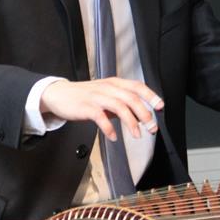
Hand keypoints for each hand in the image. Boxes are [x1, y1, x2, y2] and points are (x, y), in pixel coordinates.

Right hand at [39, 77, 163, 140]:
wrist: (58, 94)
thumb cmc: (85, 96)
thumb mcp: (106, 94)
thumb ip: (122, 102)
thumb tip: (141, 115)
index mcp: (115, 83)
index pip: (137, 86)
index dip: (150, 96)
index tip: (160, 107)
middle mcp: (108, 87)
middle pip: (131, 98)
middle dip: (144, 114)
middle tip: (151, 127)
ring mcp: (97, 96)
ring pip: (119, 106)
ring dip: (131, 122)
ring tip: (137, 135)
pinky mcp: (85, 107)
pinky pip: (100, 117)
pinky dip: (109, 128)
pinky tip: (114, 137)